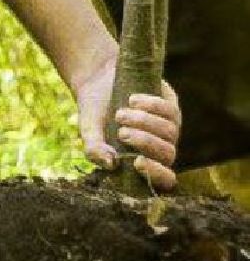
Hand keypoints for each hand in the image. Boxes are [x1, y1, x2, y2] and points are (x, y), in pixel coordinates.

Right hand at [73, 56, 181, 191]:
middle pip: (168, 154)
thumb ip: (94, 150)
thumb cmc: (95, 113)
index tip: (136, 161)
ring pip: (170, 132)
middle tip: (121, 132)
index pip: (165, 180)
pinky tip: (132, 100)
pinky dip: (150, 106)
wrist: (98, 80)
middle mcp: (160, 148)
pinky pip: (170, 111)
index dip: (156, 174)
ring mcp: (169, 128)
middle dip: (145, 143)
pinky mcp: (171, 107)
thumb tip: (111, 164)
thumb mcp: (89, 131)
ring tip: (120, 114)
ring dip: (143, 122)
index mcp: (142, 161)